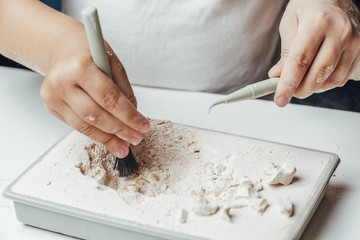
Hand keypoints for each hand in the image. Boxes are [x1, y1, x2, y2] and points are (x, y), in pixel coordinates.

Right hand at [40, 29, 149, 157]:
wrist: (61, 46)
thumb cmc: (88, 52)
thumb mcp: (112, 62)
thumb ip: (123, 89)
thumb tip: (134, 117)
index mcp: (80, 66)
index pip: (109, 98)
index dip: (129, 116)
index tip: (143, 126)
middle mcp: (62, 81)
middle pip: (96, 115)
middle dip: (120, 130)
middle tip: (136, 138)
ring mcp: (52, 96)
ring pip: (84, 125)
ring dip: (107, 138)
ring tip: (123, 145)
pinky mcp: (51, 106)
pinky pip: (76, 125)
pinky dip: (95, 133)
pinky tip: (108, 138)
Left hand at [269, 0, 359, 106]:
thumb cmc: (309, 7)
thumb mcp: (290, 24)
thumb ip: (285, 52)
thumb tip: (278, 77)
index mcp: (318, 22)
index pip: (300, 61)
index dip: (288, 83)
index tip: (280, 99)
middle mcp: (340, 32)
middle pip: (318, 74)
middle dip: (299, 89)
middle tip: (287, 92)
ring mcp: (354, 42)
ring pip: (331, 80)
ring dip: (312, 87)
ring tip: (300, 80)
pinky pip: (341, 78)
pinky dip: (325, 83)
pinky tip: (316, 76)